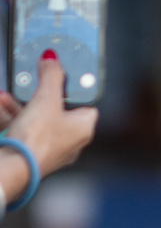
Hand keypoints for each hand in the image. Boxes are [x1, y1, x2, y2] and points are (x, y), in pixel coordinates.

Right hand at [3, 52, 97, 193]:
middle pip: (57, 108)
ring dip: (21, 104)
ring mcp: (52, 148)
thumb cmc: (37, 138)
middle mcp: (72, 140)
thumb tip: (53, 59)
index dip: (74, 88)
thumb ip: (51, 76)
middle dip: (39, 93)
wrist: (15, 168)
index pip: (86, 102)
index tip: (62, 75)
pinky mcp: (34, 152)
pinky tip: (1, 104)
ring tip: (8, 94)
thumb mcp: (46, 99)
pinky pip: (25, 129)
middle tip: (31, 81)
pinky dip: (13, 117)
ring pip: (38, 118)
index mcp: (84, 128)